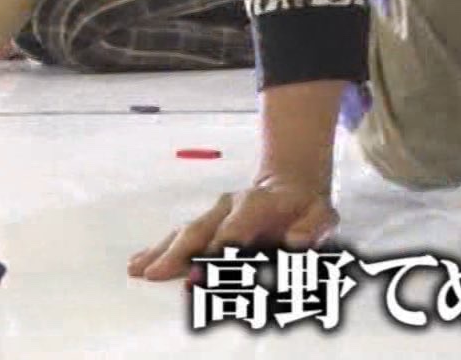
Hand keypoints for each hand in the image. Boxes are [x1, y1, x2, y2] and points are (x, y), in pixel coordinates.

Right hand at [128, 176, 336, 281]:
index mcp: (256, 205)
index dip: (217, 252)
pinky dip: (160, 249)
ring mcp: (215, 213)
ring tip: (138, 270)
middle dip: (179, 253)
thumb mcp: (322, 215)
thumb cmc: (307, 208)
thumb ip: (313, 228)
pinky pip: (181, 235)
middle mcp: (229, 207)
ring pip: (185, 232)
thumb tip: (297, 242)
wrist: (292, 186)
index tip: (200, 274)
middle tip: (157, 274)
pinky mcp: (207, 222)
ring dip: (162, 251)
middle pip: (200, 230)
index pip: (232, 231)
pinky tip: (139, 262)